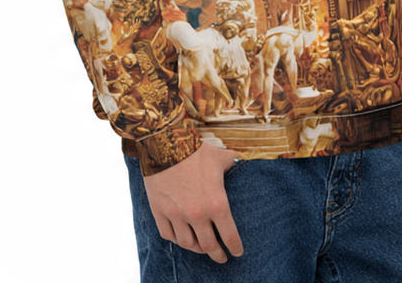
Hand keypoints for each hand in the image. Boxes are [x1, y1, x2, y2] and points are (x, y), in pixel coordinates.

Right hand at [143, 141, 243, 263]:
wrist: (166, 143)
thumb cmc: (196, 150)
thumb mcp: (221, 157)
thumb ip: (233, 164)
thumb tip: (242, 162)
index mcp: (217, 203)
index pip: (229, 235)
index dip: (235, 247)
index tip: (238, 252)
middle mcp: (197, 214)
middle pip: (209, 246)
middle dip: (217, 255)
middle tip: (222, 258)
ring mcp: (177, 215)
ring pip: (188, 244)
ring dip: (197, 249)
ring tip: (202, 248)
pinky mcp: (160, 212)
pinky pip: (168, 235)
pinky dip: (176, 239)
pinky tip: (181, 238)